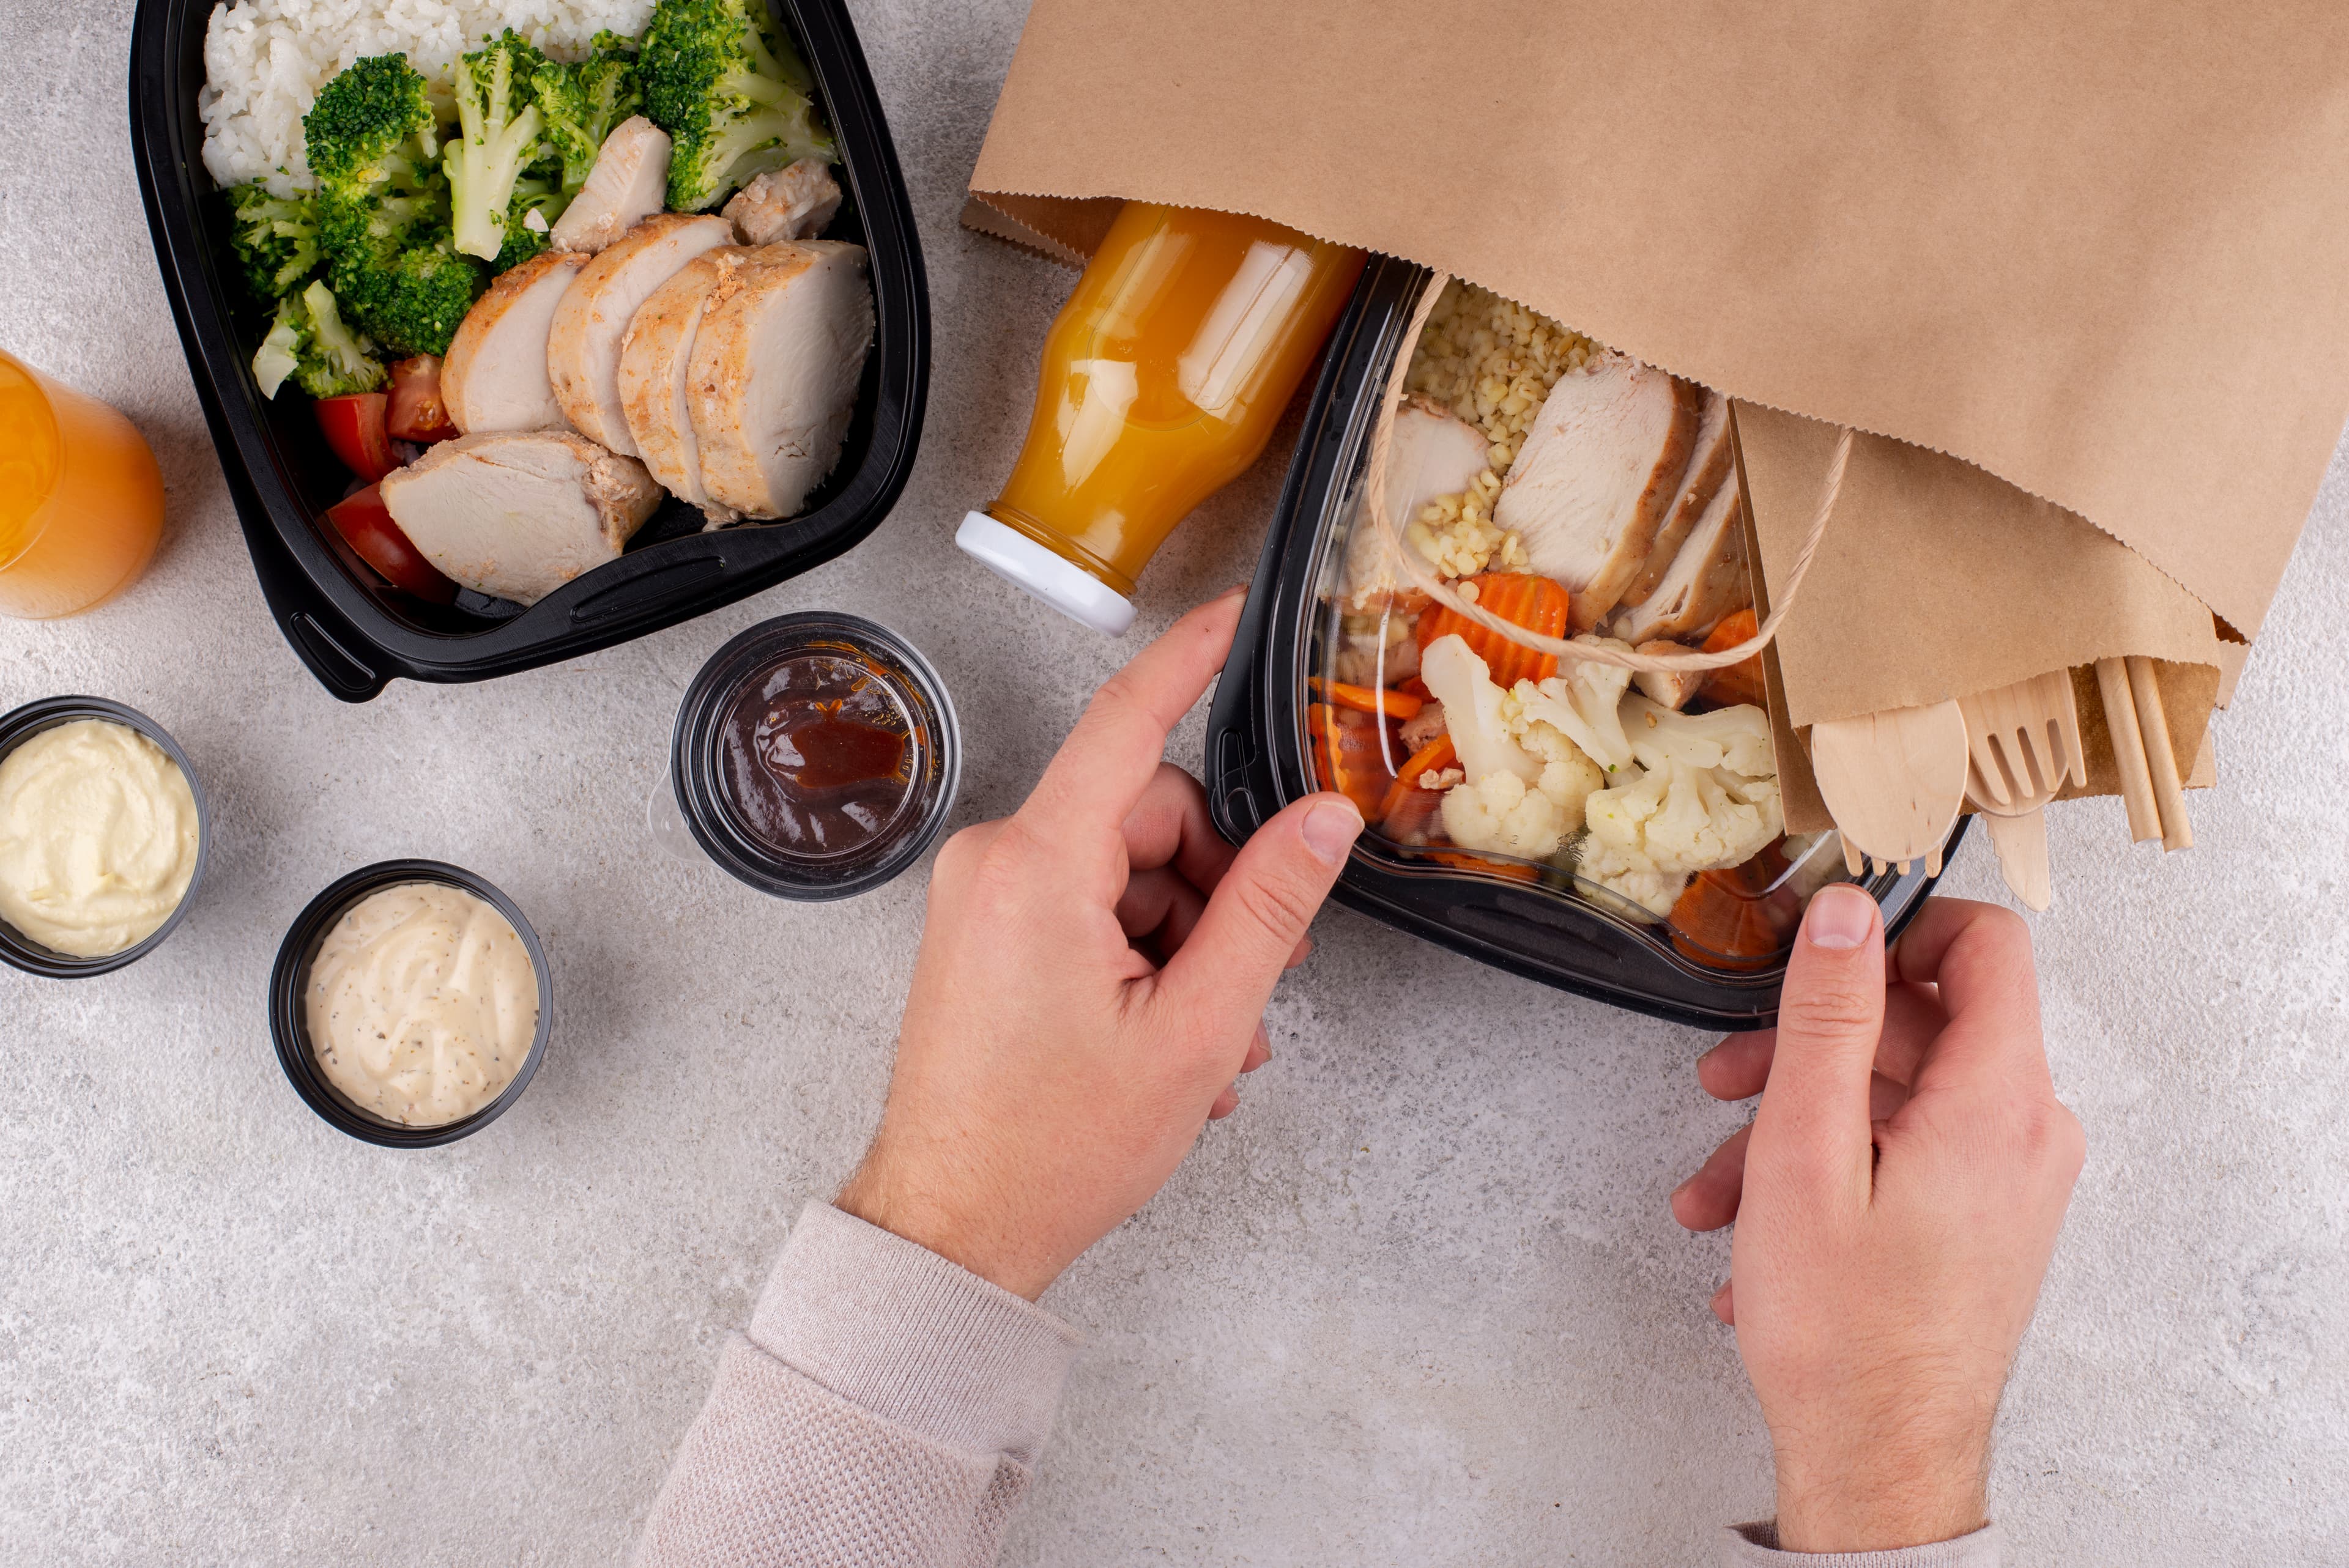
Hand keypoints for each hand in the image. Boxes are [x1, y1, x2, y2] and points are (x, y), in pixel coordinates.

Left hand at [836, 589, 1364, 1300]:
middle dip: (1216, 885)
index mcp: (1036, 867)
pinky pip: (1087, 907)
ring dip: (1187, 940)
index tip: (1232, 614)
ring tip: (1213, 1040)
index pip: (1127, 722)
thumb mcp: (1195, 1029)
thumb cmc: (1049, 1150)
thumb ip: (1267, 908)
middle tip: (1255, 977)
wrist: (950, 1230)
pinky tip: (1171, 1038)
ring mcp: (982, 899)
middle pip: (1146, 815)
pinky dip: (1142, 957)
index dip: (1189, 660)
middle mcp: (994, 863)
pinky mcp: (984, 932)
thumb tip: (1324, 819)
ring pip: (1125, 868)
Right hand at [1670, 890, 2084, 1551]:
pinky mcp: (1985, 1221)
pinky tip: (1757, 1227)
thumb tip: (1846, 912)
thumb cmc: (1845, 1330)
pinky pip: (1907, 1156)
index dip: (1900, 925)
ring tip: (1717, 1187)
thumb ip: (1829, 1017)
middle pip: (1922, 1026)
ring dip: (1795, 1125)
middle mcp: (2025, 1133)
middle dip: (1806, 1046)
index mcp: (1999, 1100)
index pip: (1986, 946)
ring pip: (1898, 1100)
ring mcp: (2011, 1182)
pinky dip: (1828, 1172)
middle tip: (1724, 1079)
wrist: (1878, 1464)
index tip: (1821, 946)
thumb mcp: (1808, 1147)